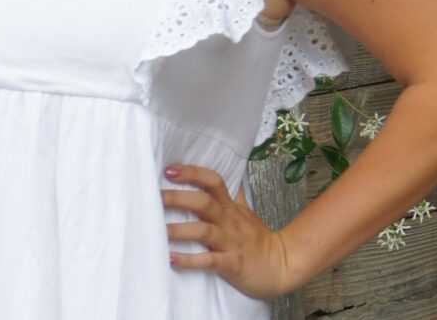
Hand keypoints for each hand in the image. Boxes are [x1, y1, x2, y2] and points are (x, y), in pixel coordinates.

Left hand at [161, 164, 294, 299]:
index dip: (192, 173)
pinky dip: (190, 260)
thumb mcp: (245, 209)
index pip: (212, 181)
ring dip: (179, 230)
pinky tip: (171, 258)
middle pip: (203, 202)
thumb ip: (232, 192)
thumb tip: (228, 171)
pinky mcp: (232, 264)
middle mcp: (228, 221)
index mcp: (229, 206)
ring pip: (204, 231)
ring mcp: (230, 242)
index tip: (169, 170)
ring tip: (157, 230)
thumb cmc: (257, 238)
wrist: (281, 265)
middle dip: (178, 198)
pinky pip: (210, 261)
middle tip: (155, 197)